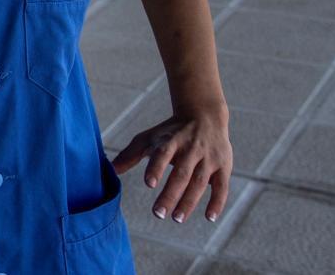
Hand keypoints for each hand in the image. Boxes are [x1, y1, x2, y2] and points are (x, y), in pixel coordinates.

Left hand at [111, 107, 232, 222]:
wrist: (204, 115)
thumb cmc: (170, 132)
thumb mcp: (150, 138)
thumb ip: (131, 154)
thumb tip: (110, 169)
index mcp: (171, 141)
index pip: (163, 154)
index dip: (156, 168)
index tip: (148, 183)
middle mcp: (191, 149)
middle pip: (181, 173)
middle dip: (170, 194)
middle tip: (158, 213)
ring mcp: (208, 158)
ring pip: (199, 182)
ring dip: (189, 201)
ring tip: (176, 219)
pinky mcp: (223, 166)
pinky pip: (222, 186)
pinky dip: (217, 202)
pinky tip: (209, 217)